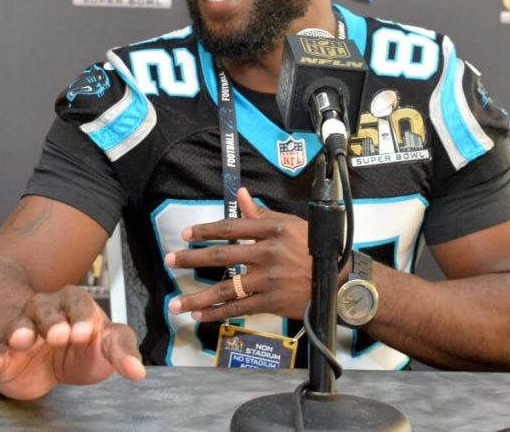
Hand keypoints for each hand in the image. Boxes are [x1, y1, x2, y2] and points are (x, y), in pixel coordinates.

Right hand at [0, 285, 144, 399]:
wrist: (48, 364)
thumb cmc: (82, 348)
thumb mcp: (106, 346)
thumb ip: (122, 352)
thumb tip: (138, 373)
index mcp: (74, 304)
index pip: (78, 303)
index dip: (80, 317)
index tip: (83, 333)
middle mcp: (46, 312)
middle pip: (46, 309)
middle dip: (52, 321)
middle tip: (58, 335)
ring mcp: (22, 333)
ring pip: (18, 325)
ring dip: (19, 330)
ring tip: (21, 339)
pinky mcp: (3, 357)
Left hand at [165, 187, 311, 321]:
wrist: (339, 281)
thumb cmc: (314, 248)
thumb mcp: (290, 224)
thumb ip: (261, 213)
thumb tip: (241, 194)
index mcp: (273, 230)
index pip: (231, 228)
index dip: (206, 230)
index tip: (186, 234)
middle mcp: (268, 253)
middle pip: (222, 256)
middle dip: (192, 259)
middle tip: (170, 261)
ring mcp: (269, 280)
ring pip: (226, 288)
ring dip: (198, 296)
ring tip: (175, 304)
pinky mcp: (272, 302)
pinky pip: (239, 308)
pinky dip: (218, 313)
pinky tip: (200, 315)